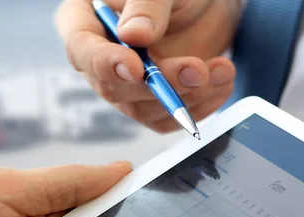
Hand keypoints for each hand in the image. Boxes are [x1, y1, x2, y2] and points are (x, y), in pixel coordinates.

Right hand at [55, 0, 239, 132]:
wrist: (203, 4)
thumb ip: (147, 5)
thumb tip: (133, 35)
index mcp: (84, 20)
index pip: (81, 49)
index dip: (106, 64)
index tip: (136, 69)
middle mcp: (100, 58)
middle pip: (115, 87)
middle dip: (159, 85)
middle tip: (197, 71)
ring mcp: (125, 84)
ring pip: (144, 109)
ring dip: (186, 96)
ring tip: (222, 71)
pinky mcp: (151, 103)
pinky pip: (167, 119)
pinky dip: (198, 107)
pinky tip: (221, 84)